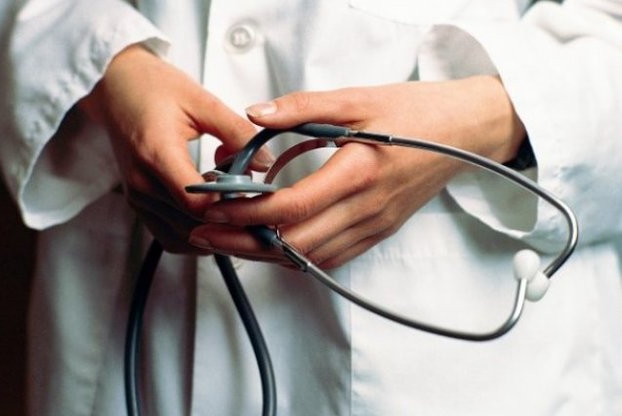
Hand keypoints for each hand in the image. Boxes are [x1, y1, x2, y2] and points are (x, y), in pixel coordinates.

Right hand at [79, 44, 272, 252]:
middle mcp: (143, 183)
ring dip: (213, 227)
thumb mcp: (202, 102)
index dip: (230, 205)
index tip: (252, 193)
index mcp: (157, 154)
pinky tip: (213, 211)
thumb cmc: (156, 89)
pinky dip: (197, 232)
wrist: (116, 89)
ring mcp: (138, 198)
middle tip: (252, 200)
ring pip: (184, 237)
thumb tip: (265, 164)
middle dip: (228, 218)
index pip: (196, 203)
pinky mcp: (139, 205)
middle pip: (193, 225)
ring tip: (231, 202)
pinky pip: (171, 236)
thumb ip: (236, 133)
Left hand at [189, 76, 525, 266]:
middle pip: (295, 243)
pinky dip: (297, 256)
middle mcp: (366, 208)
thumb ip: (302, 108)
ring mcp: (374, 226)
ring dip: (266, 254)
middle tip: (206, 236)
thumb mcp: (357, 99)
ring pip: (310, 257)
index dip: (247, 213)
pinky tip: (274, 245)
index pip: (292, 207)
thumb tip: (254, 114)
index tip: (213, 209)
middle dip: (244, 244)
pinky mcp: (378, 232)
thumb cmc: (415, 112)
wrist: (465, 133)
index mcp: (359, 171)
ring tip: (229, 242)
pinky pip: (332, 257)